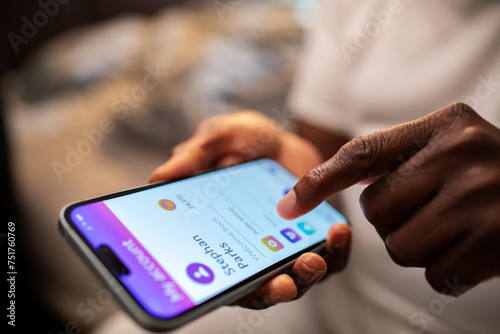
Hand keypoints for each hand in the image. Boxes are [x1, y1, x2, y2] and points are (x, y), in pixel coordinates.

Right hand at [150, 111, 351, 308]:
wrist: (282, 139)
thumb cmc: (241, 143)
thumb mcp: (217, 139)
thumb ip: (192, 156)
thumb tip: (158, 178)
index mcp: (217, 238)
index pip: (218, 277)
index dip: (227, 289)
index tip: (237, 287)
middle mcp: (249, 252)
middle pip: (260, 288)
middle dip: (273, 290)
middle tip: (284, 282)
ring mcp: (283, 250)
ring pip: (297, 279)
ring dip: (307, 275)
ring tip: (314, 257)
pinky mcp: (313, 242)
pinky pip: (329, 258)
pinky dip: (335, 252)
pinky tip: (338, 231)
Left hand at [278, 102, 499, 294]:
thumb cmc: (488, 170)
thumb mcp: (448, 144)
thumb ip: (394, 157)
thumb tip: (315, 190)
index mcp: (444, 125)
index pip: (363, 154)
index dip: (320, 181)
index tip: (287, 205)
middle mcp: (463, 156)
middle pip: (378, 212)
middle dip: (396, 218)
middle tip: (433, 207)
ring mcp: (482, 201)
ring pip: (400, 248)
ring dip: (420, 246)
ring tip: (454, 227)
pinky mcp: (496, 245)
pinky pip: (435, 276)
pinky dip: (447, 270)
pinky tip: (472, 247)